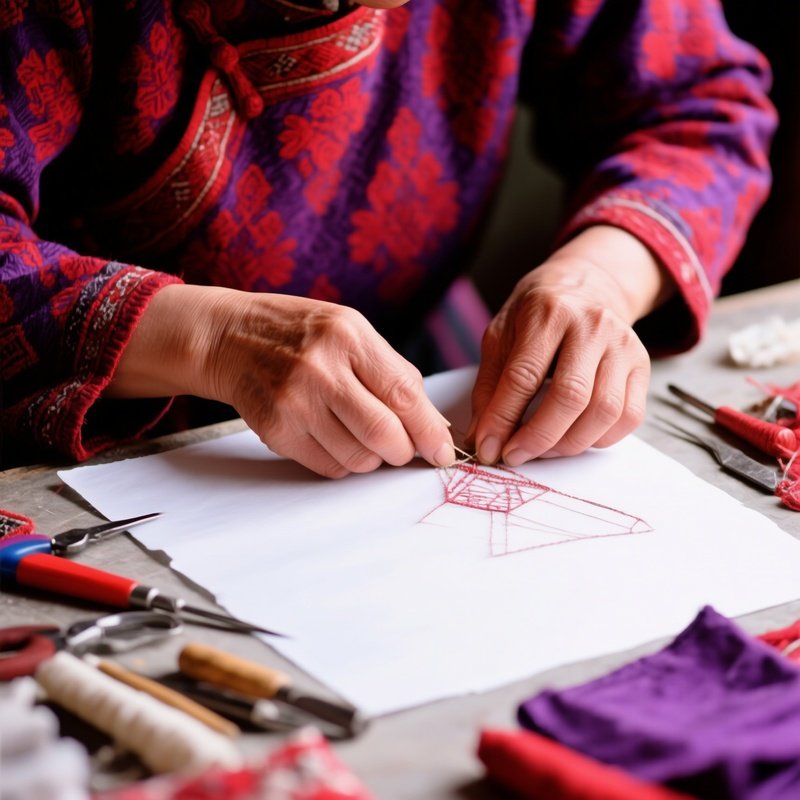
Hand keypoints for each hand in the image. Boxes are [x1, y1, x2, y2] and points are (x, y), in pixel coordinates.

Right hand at [107, 285, 454, 477]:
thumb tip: (432, 425)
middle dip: (404, 451)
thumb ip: (391, 372)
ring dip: (373, 459)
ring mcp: (295, 403)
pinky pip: (328, 467)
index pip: (404, 394)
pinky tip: (334, 437)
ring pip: (358, 459)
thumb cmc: (300, 333)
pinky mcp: (276, 431)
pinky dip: (344, 462)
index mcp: (349, 337)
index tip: (443, 451)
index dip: (430, 431)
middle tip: (404, 449)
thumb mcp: (350, 330)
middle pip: (384, 434)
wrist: (231, 338)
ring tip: (362, 435)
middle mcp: (321, 370)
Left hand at [469, 226, 672, 465]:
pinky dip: (599, 439)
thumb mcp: (501, 334)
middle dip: (538, 437)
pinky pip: (628, 417)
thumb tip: (482, 438)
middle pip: (570, 396)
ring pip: (604, 411)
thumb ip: (490, 386)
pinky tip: (573, 438)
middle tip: (514, 456)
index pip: (524, 376)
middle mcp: (592, 326)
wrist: (587, 285)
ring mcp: (623, 346)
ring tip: (542, 450)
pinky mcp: (642, 365)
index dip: (503, 419)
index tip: (488, 448)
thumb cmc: (537, 313)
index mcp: (548, 313)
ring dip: (568, 444)